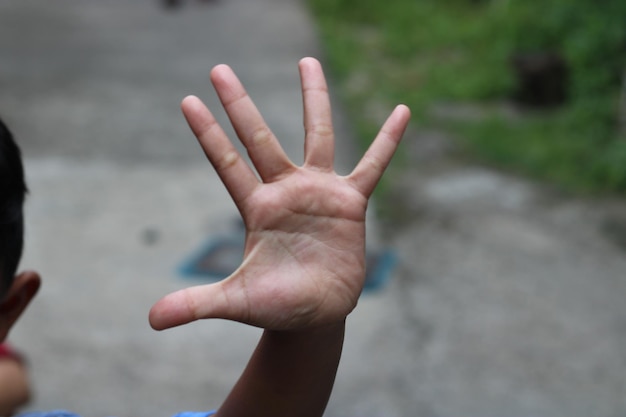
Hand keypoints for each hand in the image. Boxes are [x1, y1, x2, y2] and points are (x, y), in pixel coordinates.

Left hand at [149, 57, 409, 330]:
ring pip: (317, 135)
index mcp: (256, 209)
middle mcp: (284, 191)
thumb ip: (196, 303)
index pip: (227, 163)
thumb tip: (151, 320)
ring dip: (312, 98)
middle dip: (239, 104)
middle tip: (218, 68)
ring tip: (306, 59)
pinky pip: (372, 165)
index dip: (208, 133)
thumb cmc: (275, 306)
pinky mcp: (350, 203)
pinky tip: (401, 111)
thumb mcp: (236, 302)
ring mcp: (318, 193)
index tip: (188, 100)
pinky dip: (386, 141)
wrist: (313, 314)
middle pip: (259, 137)